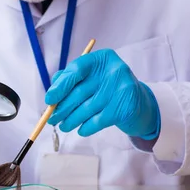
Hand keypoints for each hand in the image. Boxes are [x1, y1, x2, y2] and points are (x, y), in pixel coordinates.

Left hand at [44, 49, 160, 139]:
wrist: (139, 104)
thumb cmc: (107, 89)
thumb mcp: (91, 77)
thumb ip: (70, 79)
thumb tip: (51, 92)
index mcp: (102, 58)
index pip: (76, 70)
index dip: (60, 86)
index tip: (49, 100)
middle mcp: (114, 70)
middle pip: (79, 92)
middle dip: (62, 108)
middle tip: (52, 119)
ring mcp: (121, 89)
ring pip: (86, 109)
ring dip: (71, 121)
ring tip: (63, 126)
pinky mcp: (125, 108)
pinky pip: (97, 121)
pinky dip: (86, 128)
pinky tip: (81, 130)